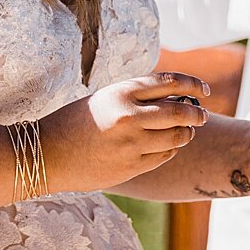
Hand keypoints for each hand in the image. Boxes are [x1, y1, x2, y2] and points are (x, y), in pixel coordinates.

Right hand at [42, 71, 209, 190]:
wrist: (47, 154)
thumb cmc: (75, 121)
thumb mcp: (106, 98)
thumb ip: (137, 97)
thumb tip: (176, 97)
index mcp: (122, 92)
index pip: (170, 82)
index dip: (192, 84)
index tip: (203, 90)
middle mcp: (130, 116)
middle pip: (180, 112)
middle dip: (197, 113)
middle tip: (203, 114)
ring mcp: (132, 144)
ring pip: (176, 137)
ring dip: (186, 133)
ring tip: (187, 131)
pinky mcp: (131, 167)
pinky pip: (164, 156)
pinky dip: (171, 150)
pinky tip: (168, 147)